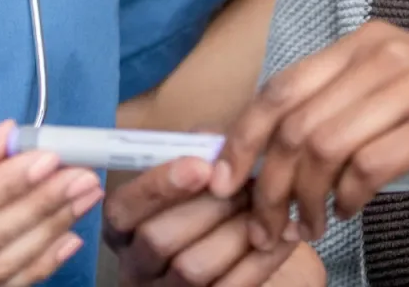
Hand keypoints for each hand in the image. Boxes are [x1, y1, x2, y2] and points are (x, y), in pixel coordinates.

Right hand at [104, 158, 300, 286]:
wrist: (237, 244)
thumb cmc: (208, 199)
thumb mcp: (195, 170)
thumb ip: (197, 151)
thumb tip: (212, 141)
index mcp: (123, 226)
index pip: (122, 209)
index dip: (158, 186)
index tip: (202, 166)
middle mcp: (136, 264)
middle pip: (158, 239)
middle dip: (207, 207)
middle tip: (244, 182)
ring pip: (192, 268)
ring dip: (236, 231)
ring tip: (264, 204)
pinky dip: (262, 260)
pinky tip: (286, 234)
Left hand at [211, 21, 408, 250]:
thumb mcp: (395, 101)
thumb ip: (341, 114)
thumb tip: (271, 154)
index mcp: (365, 43)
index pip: (281, 86)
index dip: (244, 136)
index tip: (224, 179)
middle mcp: (384, 54)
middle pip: (294, 119)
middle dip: (267, 180)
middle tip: (265, 224)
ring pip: (323, 145)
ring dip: (304, 198)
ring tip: (309, 226)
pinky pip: (369, 166)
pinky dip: (347, 198)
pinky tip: (349, 213)